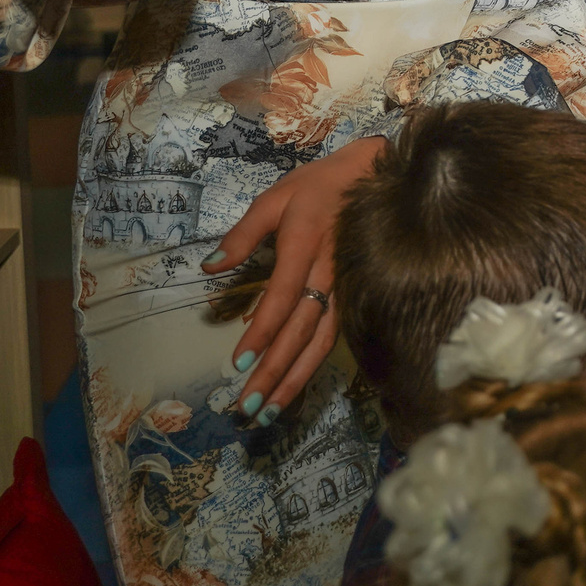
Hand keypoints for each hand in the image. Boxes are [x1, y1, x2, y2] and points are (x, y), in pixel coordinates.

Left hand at [204, 134, 389, 420]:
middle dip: (274, 372)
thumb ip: (242, 234)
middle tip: (248, 408)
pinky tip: (295, 385)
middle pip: (301, 331)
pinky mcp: (355, 295)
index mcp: (305, 246)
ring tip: (269, 411)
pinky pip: (334, 336)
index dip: (262, 331)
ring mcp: (347, 287)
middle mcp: (329, 274)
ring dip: (295, 379)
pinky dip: (313, 364)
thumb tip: (208, 266)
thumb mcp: (275, 198)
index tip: (238, 364)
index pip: (282, 297)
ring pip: (322, 342)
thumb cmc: (320, 186)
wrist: (377, 175)